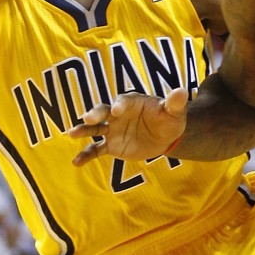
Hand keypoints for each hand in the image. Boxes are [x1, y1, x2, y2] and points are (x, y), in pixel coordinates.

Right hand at [68, 89, 188, 164]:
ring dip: (83, 130)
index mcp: (132, 103)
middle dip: (95, 114)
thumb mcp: (174, 112)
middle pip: (103, 111)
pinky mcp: (111, 145)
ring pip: (94, 129)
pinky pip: (96, 150)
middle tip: (88, 118)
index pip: (123, 102)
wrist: (165, 137)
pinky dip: (86, 155)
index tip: (116, 110)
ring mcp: (112, 130)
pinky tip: (76, 162)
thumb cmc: (169, 120)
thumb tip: (183, 91)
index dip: (120, 105)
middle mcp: (117, 114)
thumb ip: (175, 103)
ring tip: (72, 134)